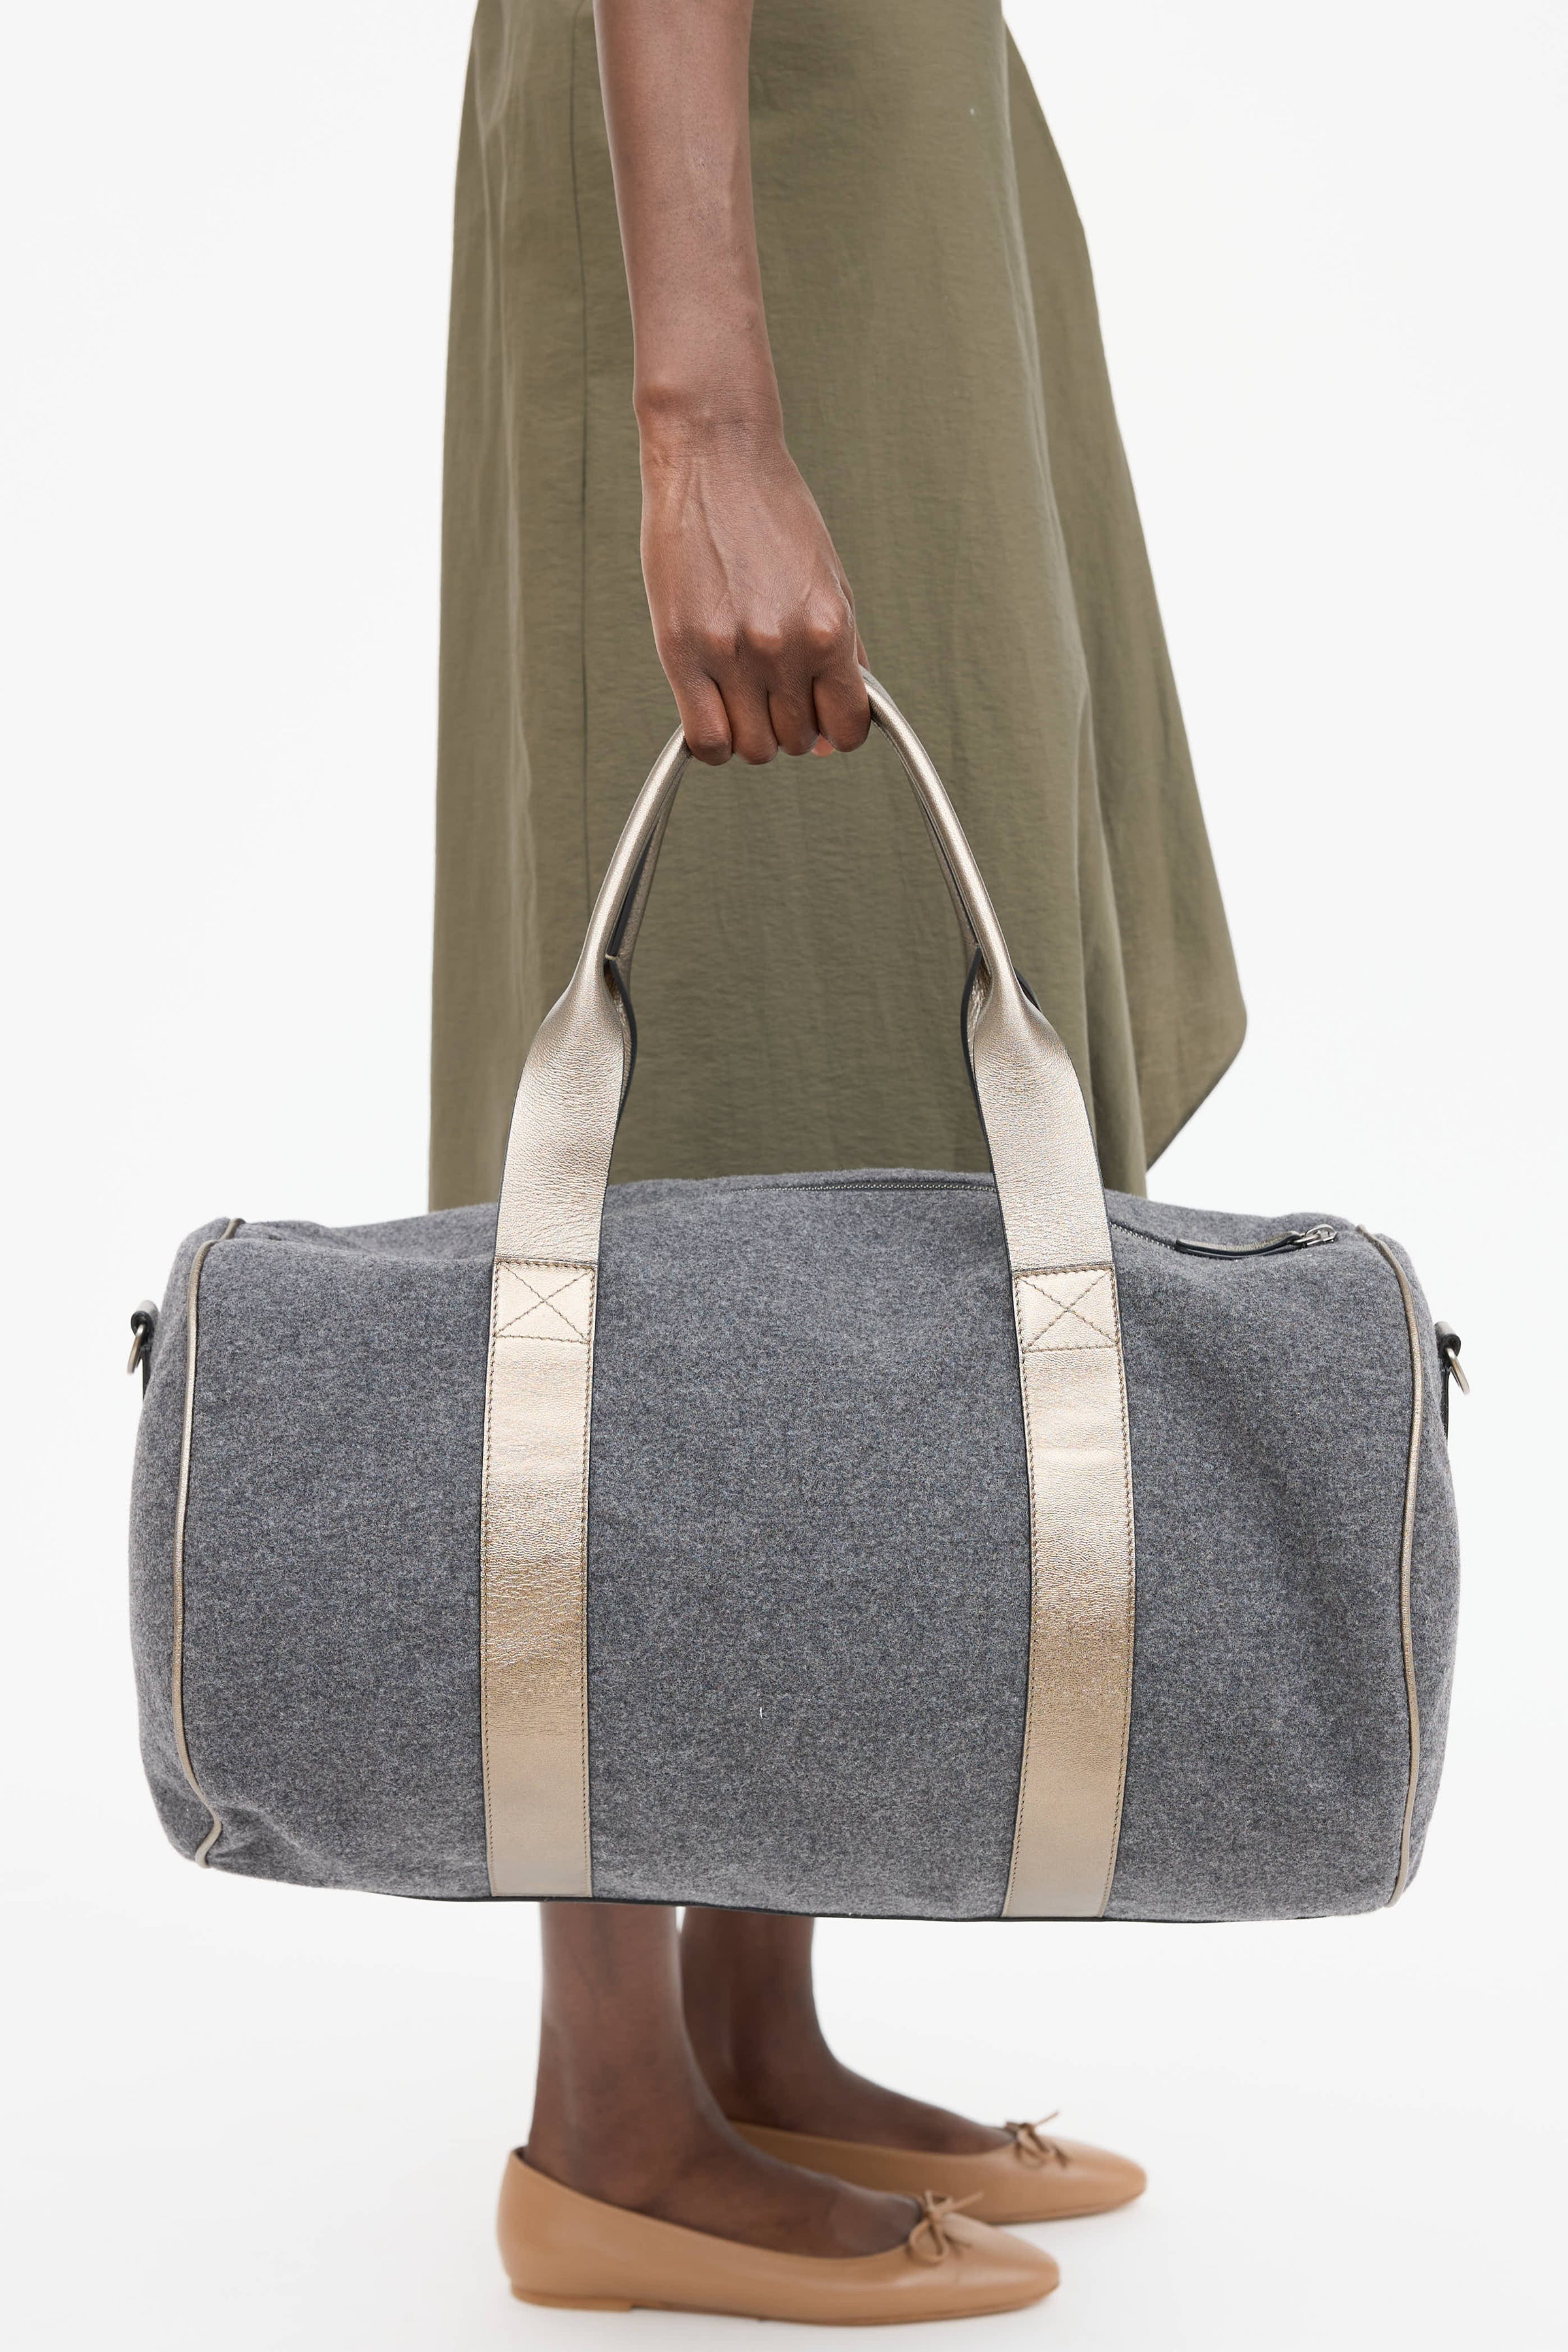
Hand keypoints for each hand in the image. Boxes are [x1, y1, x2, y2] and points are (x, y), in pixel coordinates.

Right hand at [640, 419, 870, 766]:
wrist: (716, 456)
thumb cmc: (773, 515)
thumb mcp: (831, 583)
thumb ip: (843, 661)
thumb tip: (837, 739)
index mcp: (830, 630)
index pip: (847, 728)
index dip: (836, 729)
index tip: (819, 714)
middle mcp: (784, 647)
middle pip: (796, 742)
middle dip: (789, 724)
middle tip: (772, 685)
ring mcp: (731, 652)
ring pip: (752, 749)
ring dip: (750, 731)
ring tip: (741, 689)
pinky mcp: (681, 651)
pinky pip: (706, 740)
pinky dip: (714, 740)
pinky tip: (713, 707)